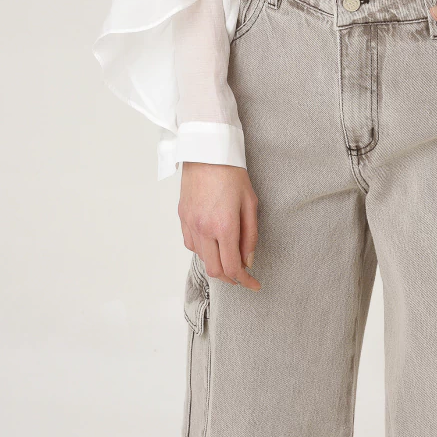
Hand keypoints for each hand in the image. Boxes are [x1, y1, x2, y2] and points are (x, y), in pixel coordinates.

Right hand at [178, 163, 259, 290]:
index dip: (245, 280)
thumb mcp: (250, 203)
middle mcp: (204, 229)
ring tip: (229, 256)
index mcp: (224, 226)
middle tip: (242, 275)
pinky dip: (203, 250)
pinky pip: (191, 244)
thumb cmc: (232, 173)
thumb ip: (250, 235)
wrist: (207, 152)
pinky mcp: (182, 217)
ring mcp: (190, 224)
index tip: (254, 284)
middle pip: (215, 270)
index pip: (233, 267)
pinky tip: (213, 242)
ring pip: (202, 259)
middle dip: (230, 277)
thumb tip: (248, 260)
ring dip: (216, 263)